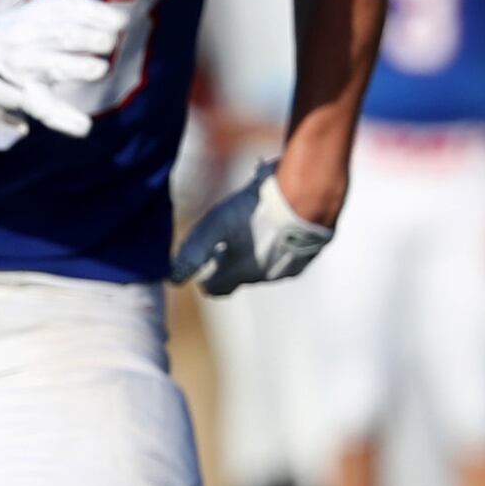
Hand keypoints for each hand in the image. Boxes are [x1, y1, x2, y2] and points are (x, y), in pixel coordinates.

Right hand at [0, 0, 129, 148]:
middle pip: (62, 35)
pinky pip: (43, 107)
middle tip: (109, 42)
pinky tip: (83, 128)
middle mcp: (30, 36)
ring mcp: (25, 67)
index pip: (69, 9)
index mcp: (39, 12)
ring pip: (52, 66)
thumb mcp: (42, 1)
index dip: (95, 14)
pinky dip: (63, 119)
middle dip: (89, 38)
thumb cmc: (18, 26)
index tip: (117, 22)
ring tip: (98, 68)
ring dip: (75, 66)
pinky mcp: (21, 95)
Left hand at [167, 160, 334, 295]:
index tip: (203, 265)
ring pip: (268, 264)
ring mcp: (292, 265)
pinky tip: (279, 220)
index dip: (207, 278)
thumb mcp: (213, 228)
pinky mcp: (311, 251)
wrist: (308, 196)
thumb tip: (173, 280)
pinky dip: (281, 241)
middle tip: (227, 237)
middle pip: (242, 275)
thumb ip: (192, 255)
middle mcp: (266, 276)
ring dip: (258, 251)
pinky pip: (290, 251)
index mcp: (240, 273)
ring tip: (256, 224)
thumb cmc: (255, 211)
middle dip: (232, 262)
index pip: (216, 288)